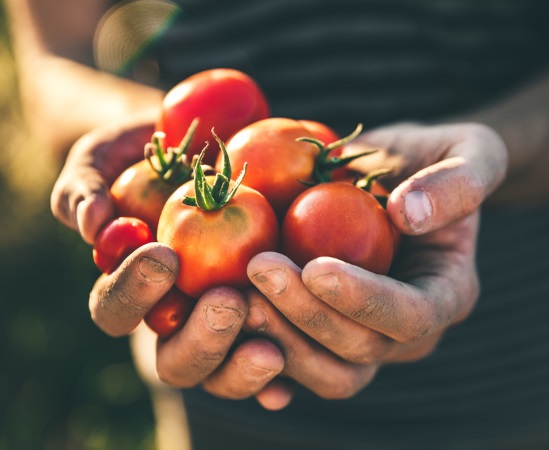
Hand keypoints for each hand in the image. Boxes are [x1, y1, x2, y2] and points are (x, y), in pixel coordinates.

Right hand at [51, 120, 291, 409]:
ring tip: (270, 348)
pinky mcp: (270, 322)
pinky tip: (292, 371)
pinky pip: (276, 359)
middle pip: (174, 360)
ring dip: (241, 367)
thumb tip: (89, 226)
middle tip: (227, 304)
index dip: (134, 292)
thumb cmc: (150, 154)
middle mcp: (176, 318)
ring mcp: (223, 325)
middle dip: (199, 340)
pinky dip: (280, 377)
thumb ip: (84, 186)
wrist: (213, 141)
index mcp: (132, 289)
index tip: (165, 256)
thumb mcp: (108, 157)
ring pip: (223, 373)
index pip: (116, 310)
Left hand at [242, 122, 506, 398]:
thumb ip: (459, 180)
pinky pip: (294, 364)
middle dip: (306, 316)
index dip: (364, 301)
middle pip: (360, 351)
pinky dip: (259, 353)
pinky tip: (227, 327)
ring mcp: (366, 339)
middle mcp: (408, 332)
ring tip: (233, 292)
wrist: (395, 176)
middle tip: (258, 268)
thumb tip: (409, 214)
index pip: (411, 317)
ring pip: (325, 370)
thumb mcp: (470, 149)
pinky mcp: (327, 335)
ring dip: (277, 338)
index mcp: (448, 294)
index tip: (315, 267)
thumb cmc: (433, 159)